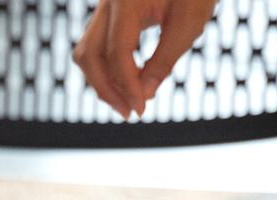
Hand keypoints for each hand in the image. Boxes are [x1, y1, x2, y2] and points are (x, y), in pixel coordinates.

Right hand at [73, 0, 216, 116]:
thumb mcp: (189, 24)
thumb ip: (164, 60)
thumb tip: (143, 95)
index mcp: (127, 1)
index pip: (116, 52)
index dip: (126, 85)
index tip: (141, 108)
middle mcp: (108, 2)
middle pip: (88, 54)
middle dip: (105, 88)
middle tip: (128, 112)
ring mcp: (105, 7)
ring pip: (87, 51)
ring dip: (103, 81)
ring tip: (128, 102)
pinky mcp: (110, 14)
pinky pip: (97, 45)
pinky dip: (108, 68)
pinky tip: (128, 83)